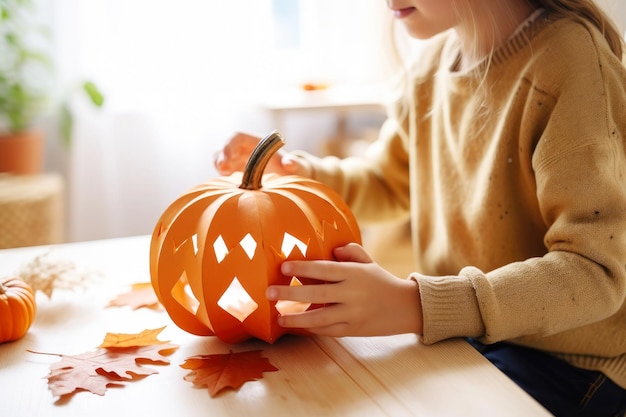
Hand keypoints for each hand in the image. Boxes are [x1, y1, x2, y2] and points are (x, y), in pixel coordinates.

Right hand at [214, 132, 310, 176]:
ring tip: (224, 180)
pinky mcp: (237, 174)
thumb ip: (294, 164)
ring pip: (221, 161)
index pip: (237, 138)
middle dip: (220, 158)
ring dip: (220, 168)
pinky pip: (225, 175)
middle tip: (222, 169)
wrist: (294, 179)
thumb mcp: (298, 167)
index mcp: (256, 143)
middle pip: (224, 149)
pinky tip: (228, 188)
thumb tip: (289, 163)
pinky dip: (223, 180)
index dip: (229, 145)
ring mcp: (239, 162)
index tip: (228, 158)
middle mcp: (245, 150)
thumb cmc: (296, 169)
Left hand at [266, 243, 422, 336]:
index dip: (303, 268)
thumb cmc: (381, 281)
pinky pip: (328, 330)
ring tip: (279, 318)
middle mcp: (352, 294)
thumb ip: (351, 252)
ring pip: (319, 318)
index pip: (324, 270)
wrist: (405, 307)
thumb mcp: (368, 262)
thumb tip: (332, 249)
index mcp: (354, 274)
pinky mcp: (353, 330)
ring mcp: (352, 314)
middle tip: (269, 293)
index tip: (283, 267)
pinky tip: (299, 326)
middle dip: (290, 294)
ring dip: (296, 319)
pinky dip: (312, 328)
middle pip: (316, 294)